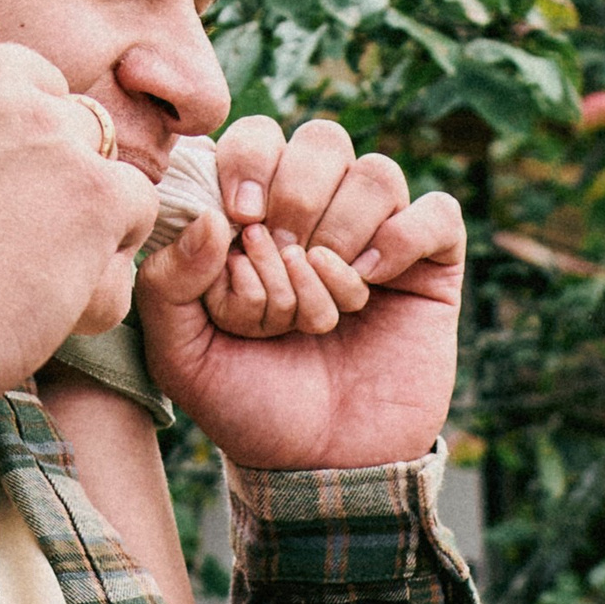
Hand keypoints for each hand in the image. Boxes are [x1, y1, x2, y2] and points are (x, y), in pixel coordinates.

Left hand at [138, 115, 462, 470]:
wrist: (321, 465)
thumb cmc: (248, 406)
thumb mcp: (181, 355)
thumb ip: (168, 284)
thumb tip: (212, 220)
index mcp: (258, 217)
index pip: (257, 137)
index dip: (249, 161)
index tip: (241, 219)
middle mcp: (319, 215)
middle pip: (322, 138)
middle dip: (297, 192)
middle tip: (286, 254)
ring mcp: (379, 237)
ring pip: (375, 171)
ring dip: (345, 227)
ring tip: (330, 292)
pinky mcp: (431, 266)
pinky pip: (436, 210)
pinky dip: (405, 235)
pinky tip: (374, 281)